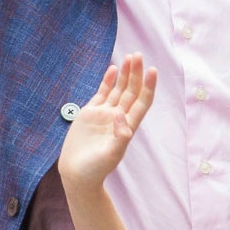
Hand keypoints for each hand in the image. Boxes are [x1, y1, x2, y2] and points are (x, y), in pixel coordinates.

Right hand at [57, 56, 156, 192]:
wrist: (76, 173)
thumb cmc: (96, 169)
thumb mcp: (111, 155)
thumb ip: (119, 136)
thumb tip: (120, 114)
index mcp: (127, 126)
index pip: (141, 101)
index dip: (148, 86)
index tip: (153, 70)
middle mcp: (118, 117)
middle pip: (131, 91)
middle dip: (136, 74)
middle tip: (138, 55)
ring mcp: (104, 114)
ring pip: (118, 89)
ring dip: (125, 74)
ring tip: (131, 57)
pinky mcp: (90, 113)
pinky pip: (102, 93)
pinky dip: (108, 81)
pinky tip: (113, 69)